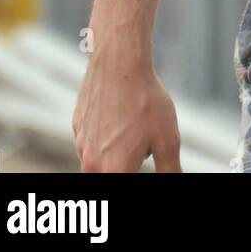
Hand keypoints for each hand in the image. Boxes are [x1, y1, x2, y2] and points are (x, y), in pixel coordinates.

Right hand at [73, 50, 181, 173]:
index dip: (133, 173)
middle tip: (138, 149)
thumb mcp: (168, 139)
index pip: (122, 188)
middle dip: (124, 168)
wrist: (119, 63)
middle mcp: (91, 163)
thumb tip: (173, 181)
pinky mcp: (77, 126)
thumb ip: (169, 171)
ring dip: (112, 157)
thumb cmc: (145, 101)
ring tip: (132, 131)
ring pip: (96, 162)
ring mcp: (81, 144)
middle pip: (108, 177)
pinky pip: (90, 141)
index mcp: (114, 171)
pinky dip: (103, 138)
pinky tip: (119, 117)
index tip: (140, 161)